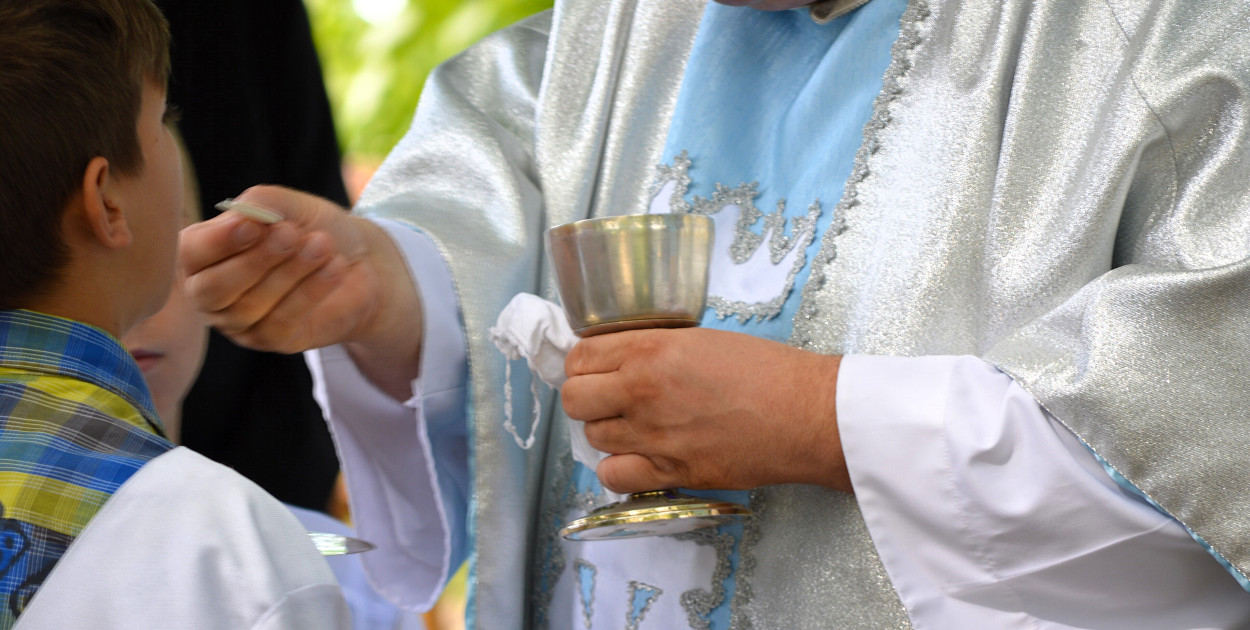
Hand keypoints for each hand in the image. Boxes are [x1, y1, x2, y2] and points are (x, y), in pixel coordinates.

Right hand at [179, 185, 421, 398]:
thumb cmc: (313, 228)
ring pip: (250, 306)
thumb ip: (261, 202)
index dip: (218, 241)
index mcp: (205, 253)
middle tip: (291, 233)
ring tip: (322, 244)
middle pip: (213, 289)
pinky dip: (310, 292)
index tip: (252, 224)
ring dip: (290, 272)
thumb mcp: (290, 206)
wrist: (361, 260)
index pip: (191, 253)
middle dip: (254, 260)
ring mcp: (240, 322)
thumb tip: (244, 213)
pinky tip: (333, 267)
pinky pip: (282, 322)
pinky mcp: (274, 340)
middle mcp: (212, 293)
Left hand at [561, 327, 849, 493]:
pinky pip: (614, 477)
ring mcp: (653, 436)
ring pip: (593, 438)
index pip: (579, 357)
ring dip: (609, 432)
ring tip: (637, 427)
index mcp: (650, 350)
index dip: (584, 364)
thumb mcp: (702, 339)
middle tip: (610, 399)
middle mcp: (641, 392)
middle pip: (574, 400)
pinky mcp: (671, 472)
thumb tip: (620, 360)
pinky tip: (643, 458)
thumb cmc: (767, 370)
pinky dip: (621, 469)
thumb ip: (654, 348)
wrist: (807, 413)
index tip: (597, 369)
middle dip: (587, 398)